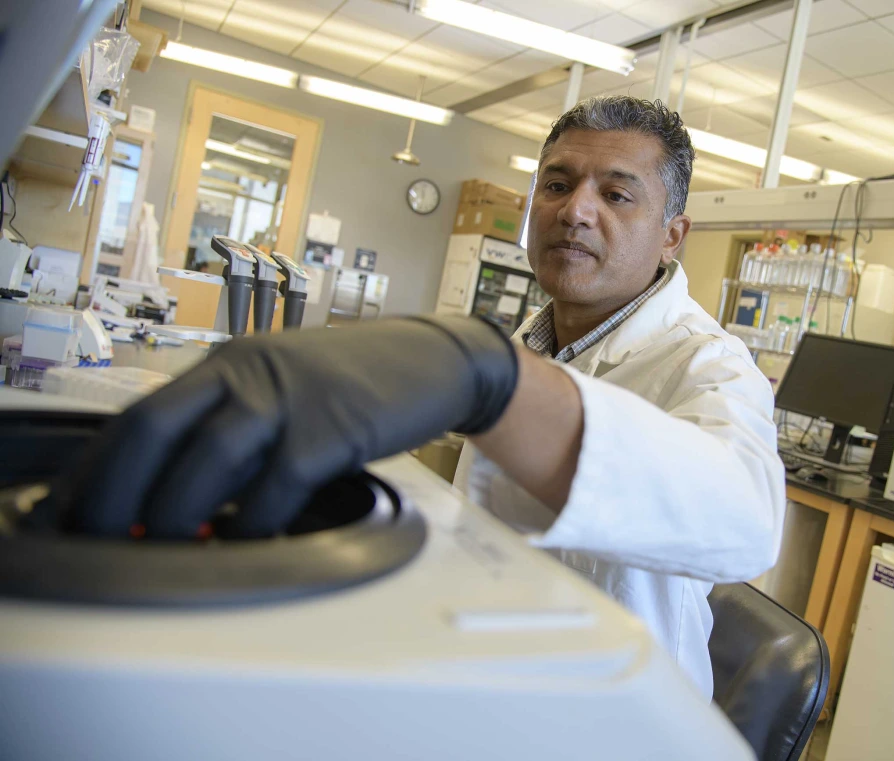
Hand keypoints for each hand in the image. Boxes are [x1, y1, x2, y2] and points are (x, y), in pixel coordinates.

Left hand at [51, 317, 516, 538]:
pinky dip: (253, 525)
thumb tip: (177, 495)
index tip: (75, 513)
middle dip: (116, 495)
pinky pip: (277, 488)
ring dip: (177, 516)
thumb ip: (234, 429)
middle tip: (100, 542)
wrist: (433, 360)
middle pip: (155, 430)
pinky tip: (245, 545)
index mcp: (227, 364)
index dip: (98, 469)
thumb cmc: (354, 383)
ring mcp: (292, 398)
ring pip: (209, 461)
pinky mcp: (334, 429)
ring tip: (162, 551)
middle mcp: (249, 373)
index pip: (140, 415)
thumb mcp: (283, 389)